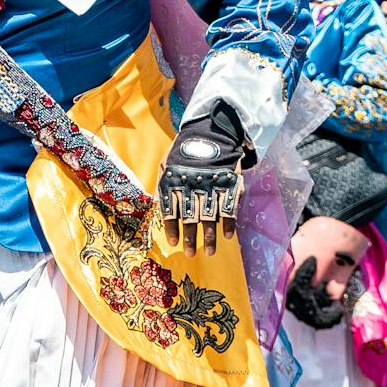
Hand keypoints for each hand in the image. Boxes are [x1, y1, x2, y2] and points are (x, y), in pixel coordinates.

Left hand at [157, 101, 247, 256]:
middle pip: (189, 217)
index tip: (173, 244)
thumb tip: (156, 208)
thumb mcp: (166, 164)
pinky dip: (229, 222)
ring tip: (209, 252)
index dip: (172, 228)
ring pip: (210, 216)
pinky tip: (227, 236)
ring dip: (209, 236)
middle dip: (190, 238)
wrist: (211, 132)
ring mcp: (211, 184)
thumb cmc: (184, 152)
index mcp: (174, 180)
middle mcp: (192, 184)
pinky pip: (229, 206)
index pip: (170, 210)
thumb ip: (162, 185)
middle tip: (190, 254)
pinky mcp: (229, 182)